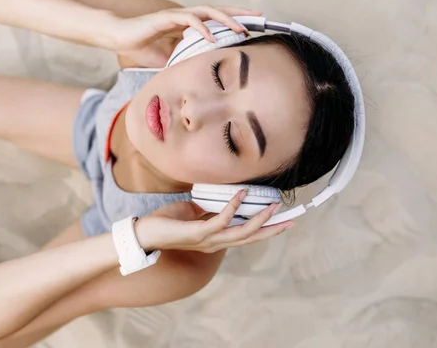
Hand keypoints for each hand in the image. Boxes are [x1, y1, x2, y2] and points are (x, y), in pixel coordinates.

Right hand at [109, 5, 261, 67]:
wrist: (120, 38)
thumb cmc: (142, 46)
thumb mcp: (170, 58)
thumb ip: (185, 60)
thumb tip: (200, 72)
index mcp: (187, 25)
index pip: (216, 20)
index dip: (234, 21)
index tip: (252, 26)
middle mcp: (185, 17)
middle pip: (218, 10)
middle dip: (239, 13)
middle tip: (259, 17)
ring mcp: (177, 15)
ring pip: (207, 12)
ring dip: (225, 19)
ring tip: (240, 28)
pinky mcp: (166, 18)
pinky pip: (188, 20)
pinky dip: (202, 27)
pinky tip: (211, 36)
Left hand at [134, 190, 293, 252]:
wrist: (144, 234)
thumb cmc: (165, 223)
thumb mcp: (190, 213)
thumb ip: (206, 210)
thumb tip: (217, 200)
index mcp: (215, 238)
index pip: (245, 235)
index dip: (264, 229)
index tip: (282, 222)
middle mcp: (215, 242)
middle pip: (250, 237)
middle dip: (272, 230)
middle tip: (292, 221)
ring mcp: (208, 240)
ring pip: (241, 232)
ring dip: (259, 219)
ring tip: (273, 207)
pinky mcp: (198, 233)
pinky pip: (221, 220)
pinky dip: (233, 207)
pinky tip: (241, 195)